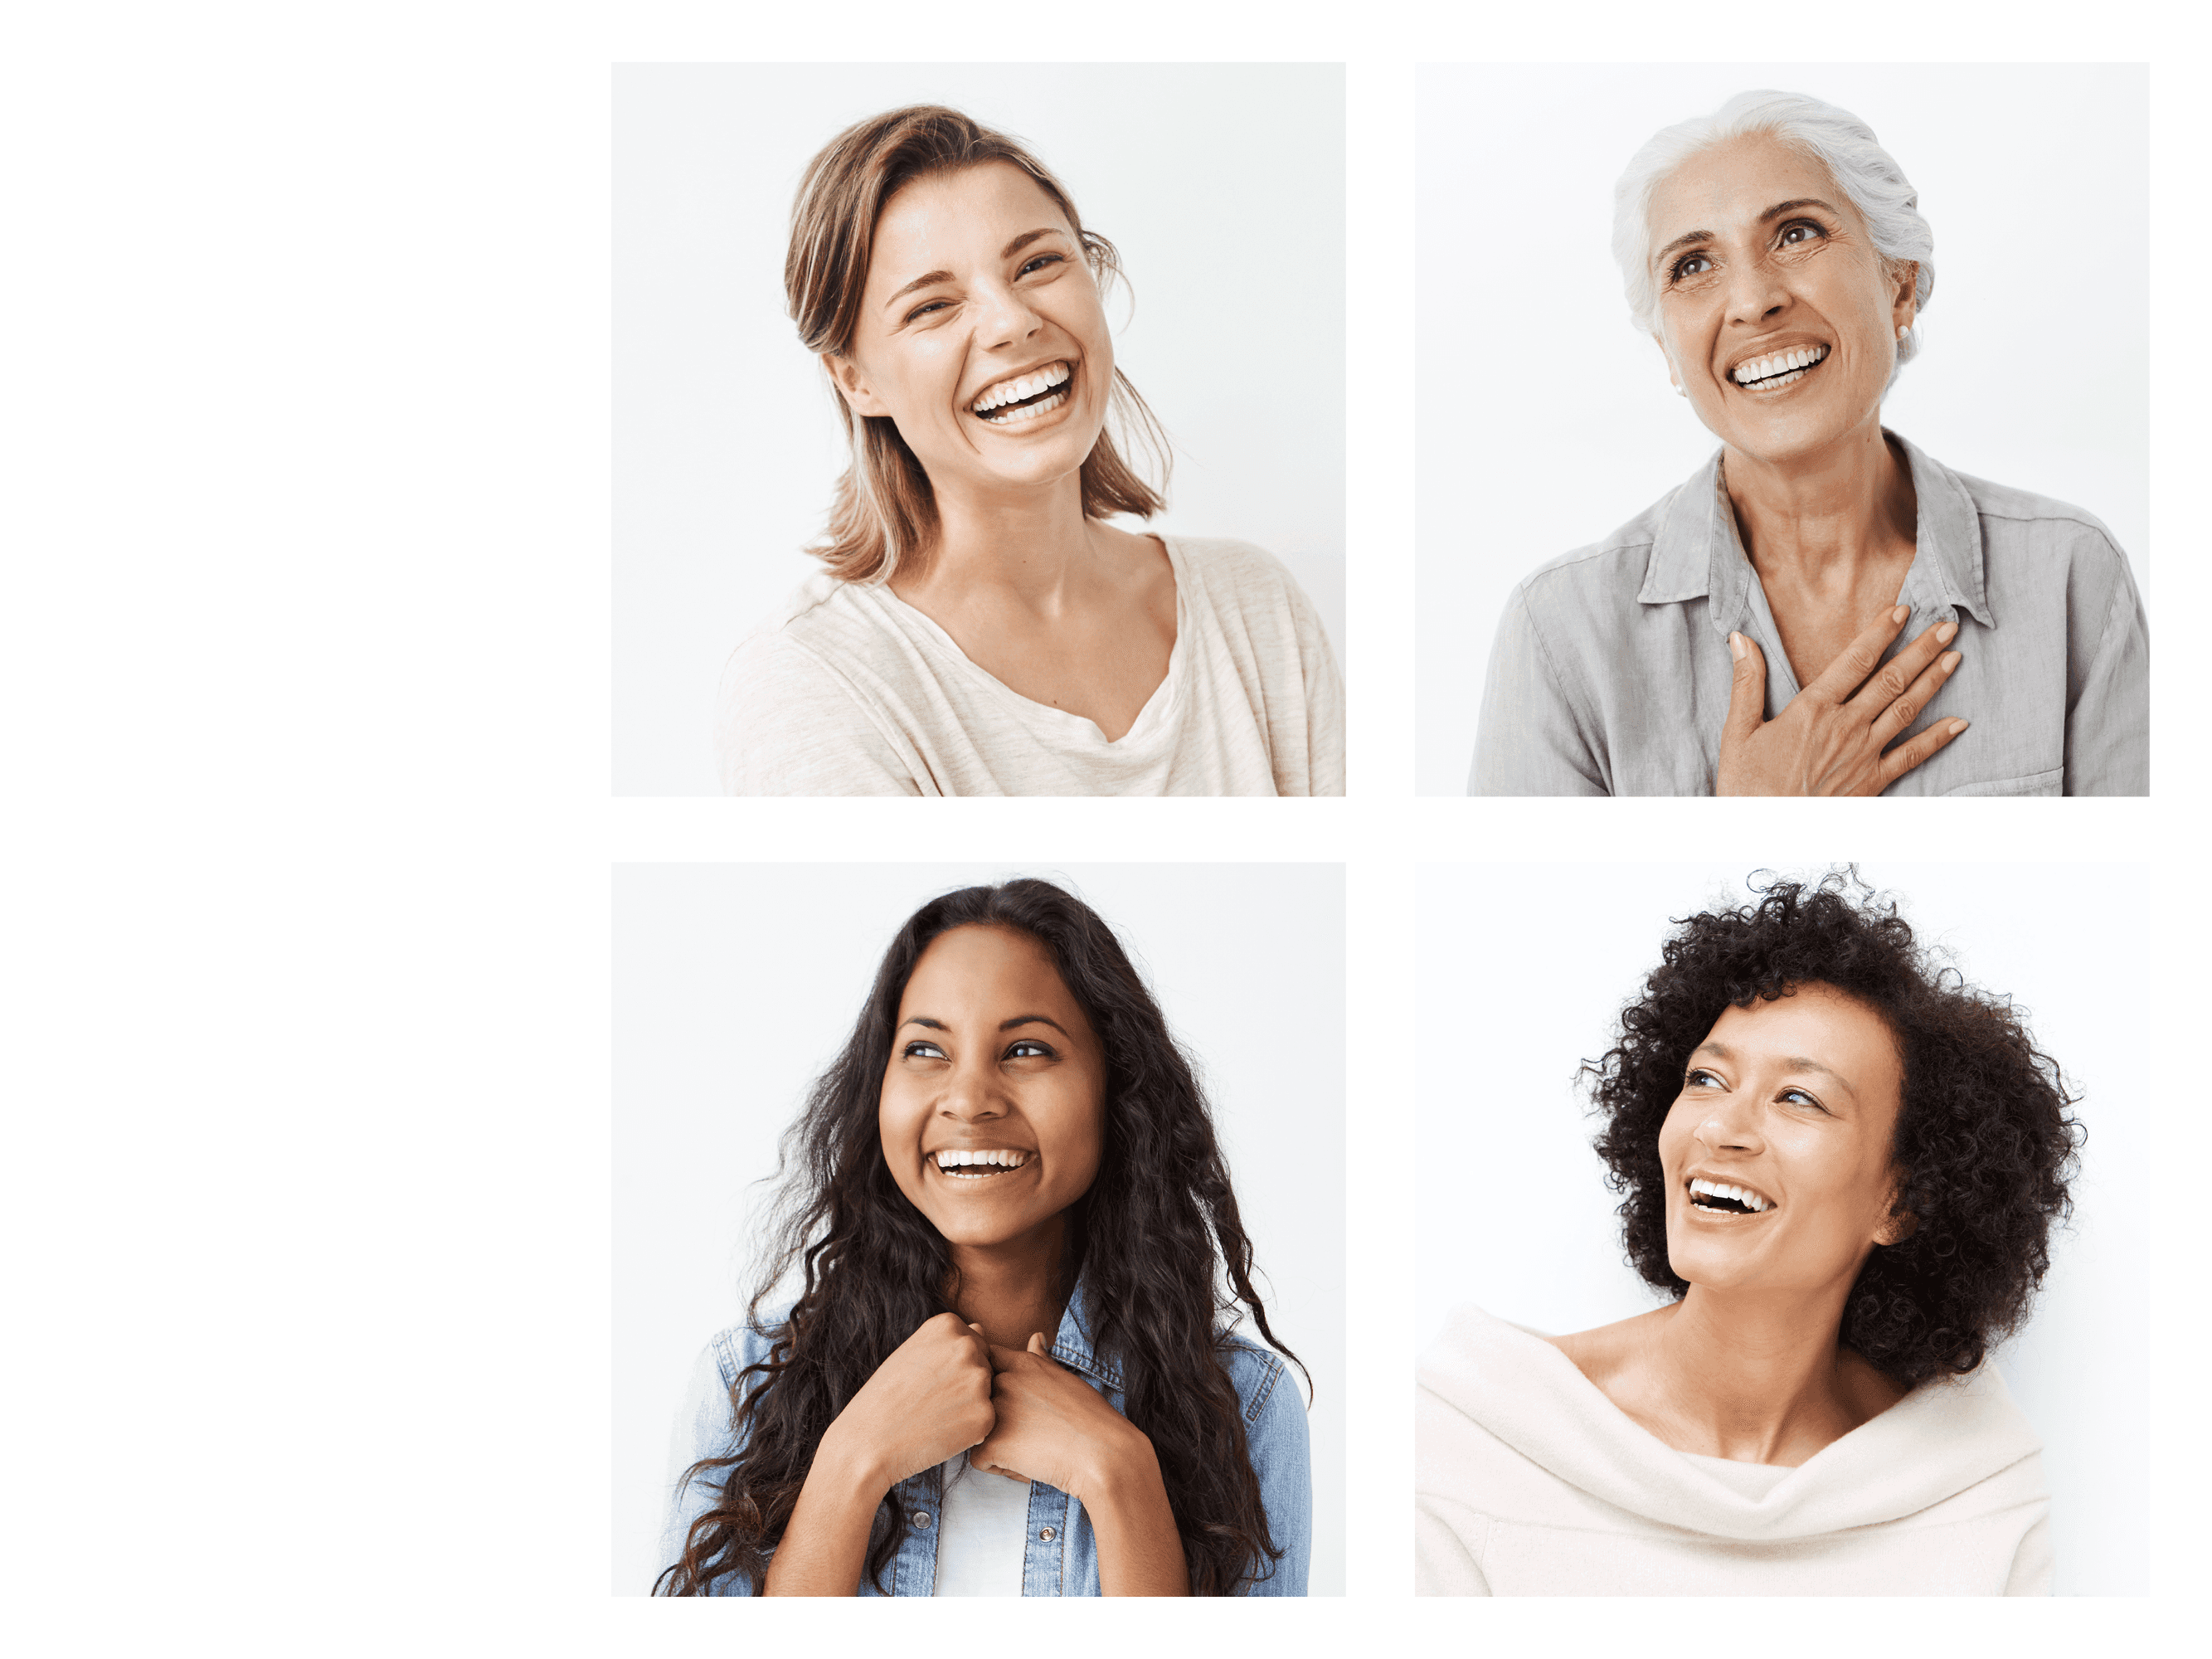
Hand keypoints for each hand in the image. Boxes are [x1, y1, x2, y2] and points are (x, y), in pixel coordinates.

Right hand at [818, 1312, 995, 1495]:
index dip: (954, 1367)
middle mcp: (966, 1345)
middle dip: (966, 1384)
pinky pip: (987, 1421)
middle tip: (931, 1402)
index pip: (974, 1342)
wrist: (867, 1442)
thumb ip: (949, 1340)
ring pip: (988, 1393)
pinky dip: (971, 1431)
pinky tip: (942, 1433)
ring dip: (969, 1407)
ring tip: (935, 1417)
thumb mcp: (912, 1353)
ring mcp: (978, 1379)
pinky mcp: (984, 1414)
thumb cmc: (885, 1398)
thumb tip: (982, 1328)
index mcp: (948, 1324)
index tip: (929, 1382)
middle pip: (985, 1365)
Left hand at [972, 1333, 1142, 1499]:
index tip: (1013, 1401)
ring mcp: (995, 1411)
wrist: (1103, 1455)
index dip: (990, 1380)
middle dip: (996, 1417)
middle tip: (1031, 1431)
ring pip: (976, 1429)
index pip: (985, 1357)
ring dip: (997, 1442)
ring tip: (1031, 1448)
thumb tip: (1035, 1337)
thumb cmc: (1091, 1418)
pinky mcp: (991, 1443)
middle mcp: (1004, 1380)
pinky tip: (1030, 1466)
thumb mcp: (1065, 1379)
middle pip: (977, 1398)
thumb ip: (1041, 1359)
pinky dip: (1001, 1468)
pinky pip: (979, 1459)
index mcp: (1022, 1362)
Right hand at [1716, 606, 1968, 794]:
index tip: (1902, 610)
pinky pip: (1912, 755)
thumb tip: (1739, 639)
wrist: (1765, 836)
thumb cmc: (1747, 786)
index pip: (1855, 661)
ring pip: (1906, 710)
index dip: (1881, 632)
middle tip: (1947, 625)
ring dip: (1933, 681)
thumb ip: (1746, 683)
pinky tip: (1958, 723)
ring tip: (1954, 657)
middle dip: (1922, 650)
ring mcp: (1863, 755)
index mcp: (1812, 709)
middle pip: (1891, 680)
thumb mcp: (1738, 732)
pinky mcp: (1872, 781)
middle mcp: (1845, 727)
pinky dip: (1938, 738)